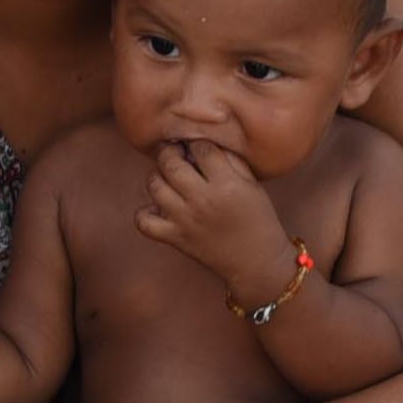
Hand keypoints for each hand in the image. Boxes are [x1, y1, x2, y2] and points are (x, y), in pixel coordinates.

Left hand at [135, 140, 300, 309]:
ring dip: (157, 176)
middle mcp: (203, 200)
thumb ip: (230, 160)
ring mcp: (185, 220)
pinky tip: (159, 207)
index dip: (197, 142)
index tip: (197, 146)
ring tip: (168, 177)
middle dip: (170, 151)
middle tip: (175, 154)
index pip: (201, 147)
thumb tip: (205, 140)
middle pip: (170, 162)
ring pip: (154, 186)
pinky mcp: (175, 238)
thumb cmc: (258, 218)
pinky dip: (145, 212)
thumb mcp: (252, 184)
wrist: (256, 262)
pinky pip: (144, 221)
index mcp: (227, 184)